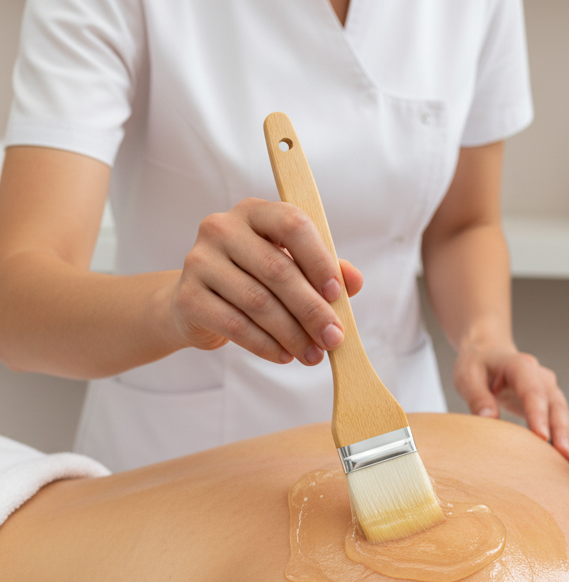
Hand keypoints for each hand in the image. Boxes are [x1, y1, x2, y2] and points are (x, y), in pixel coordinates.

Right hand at [169, 198, 362, 364]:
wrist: (197, 303)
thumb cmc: (254, 281)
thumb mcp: (291, 268)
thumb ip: (324, 271)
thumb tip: (354, 281)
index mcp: (254, 212)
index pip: (292, 223)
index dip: (319, 260)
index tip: (337, 295)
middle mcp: (222, 228)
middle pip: (277, 270)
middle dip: (311, 310)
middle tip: (333, 338)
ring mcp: (200, 260)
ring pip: (258, 302)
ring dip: (292, 334)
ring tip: (313, 355)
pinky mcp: (188, 296)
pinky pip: (236, 325)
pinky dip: (266, 345)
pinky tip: (284, 355)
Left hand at [453, 346, 568, 466]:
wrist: (489, 354)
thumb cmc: (477, 366)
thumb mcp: (468, 377)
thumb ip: (477, 397)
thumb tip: (489, 419)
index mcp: (519, 365)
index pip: (532, 390)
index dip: (538, 413)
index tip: (541, 437)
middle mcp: (540, 376)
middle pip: (555, 404)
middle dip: (562, 430)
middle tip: (566, 455)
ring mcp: (549, 389)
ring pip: (564, 414)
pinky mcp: (550, 403)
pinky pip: (563, 421)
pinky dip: (568, 438)